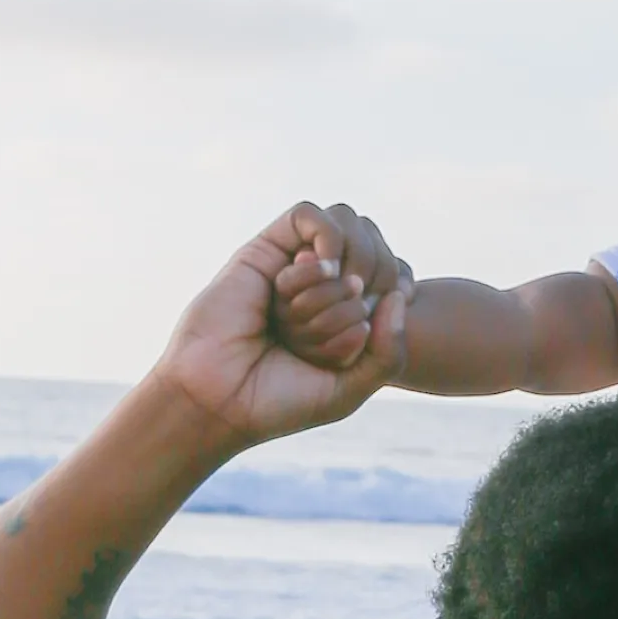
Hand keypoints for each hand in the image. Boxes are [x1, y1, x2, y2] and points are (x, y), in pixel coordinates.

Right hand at [158, 205, 411, 450]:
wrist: (218, 400)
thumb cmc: (278, 401)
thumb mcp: (349, 389)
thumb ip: (389, 352)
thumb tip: (399, 294)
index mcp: (344, 320)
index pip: (394, 280)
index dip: (397, 293)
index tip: (374, 332)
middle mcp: (322, 290)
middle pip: (374, 257)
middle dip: (361, 295)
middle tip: (335, 327)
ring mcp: (293, 268)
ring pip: (345, 232)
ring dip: (342, 273)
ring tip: (318, 306)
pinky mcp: (263, 250)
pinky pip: (307, 217)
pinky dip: (326, 238)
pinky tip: (322, 269)